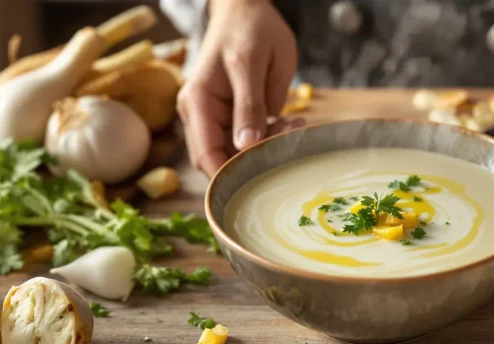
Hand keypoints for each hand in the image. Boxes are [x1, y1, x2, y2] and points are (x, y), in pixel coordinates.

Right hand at [177, 0, 302, 177]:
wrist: (248, 9)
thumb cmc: (246, 29)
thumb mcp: (250, 64)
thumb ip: (249, 105)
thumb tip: (245, 145)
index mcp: (198, 104)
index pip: (206, 156)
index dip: (229, 176)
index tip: (261, 177)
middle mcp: (203, 117)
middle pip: (224, 159)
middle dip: (257, 158)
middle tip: (289, 139)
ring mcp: (219, 118)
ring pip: (243, 152)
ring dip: (271, 146)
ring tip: (295, 125)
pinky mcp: (237, 118)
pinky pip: (255, 139)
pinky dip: (275, 135)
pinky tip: (292, 122)